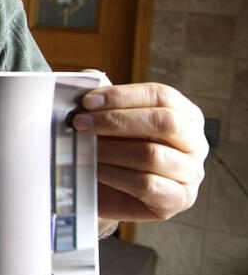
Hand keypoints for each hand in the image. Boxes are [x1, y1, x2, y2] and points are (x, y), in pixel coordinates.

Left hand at [71, 82, 206, 221]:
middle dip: (115, 120)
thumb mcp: (110, 121)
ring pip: (152, 155)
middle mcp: (195, 142)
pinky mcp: (179, 199)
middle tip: (79, 123)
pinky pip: (147, 184)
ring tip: (82, 149)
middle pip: (163, 122)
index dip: (122, 96)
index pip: (161, 96)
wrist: (109, 192)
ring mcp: (191, 173)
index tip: (87, 101)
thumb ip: (105, 99)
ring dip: (110, 150)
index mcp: (185, 115)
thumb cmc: (114, 150)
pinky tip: (95, 170)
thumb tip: (88, 75)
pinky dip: (115, 175)